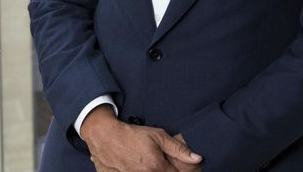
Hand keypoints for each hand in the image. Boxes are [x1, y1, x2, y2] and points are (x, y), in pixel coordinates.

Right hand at [81, 105, 202, 170]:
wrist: (104, 135)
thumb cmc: (131, 134)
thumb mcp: (158, 136)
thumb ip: (179, 149)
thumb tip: (198, 158)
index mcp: (157, 167)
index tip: (182, 167)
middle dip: (166, 170)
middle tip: (157, 161)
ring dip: (152, 171)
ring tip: (146, 162)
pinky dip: (138, 171)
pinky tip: (135, 165)